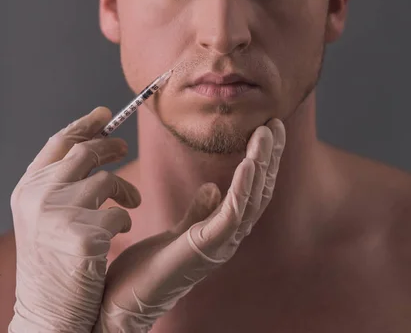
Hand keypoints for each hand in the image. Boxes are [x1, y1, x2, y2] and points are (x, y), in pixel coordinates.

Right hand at [8, 107, 141, 332]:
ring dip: (124, 190)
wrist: (49, 315)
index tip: (105, 114)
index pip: (59, 142)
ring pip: (106, 179)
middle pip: (85, 151)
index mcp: (28, 188)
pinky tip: (117, 235)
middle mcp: (38, 196)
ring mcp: (58, 215)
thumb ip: (62, 179)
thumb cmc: (53, 264)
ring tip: (131, 203)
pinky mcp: (82, 236)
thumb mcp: (45, 215)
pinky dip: (123, 219)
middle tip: (123, 148)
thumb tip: (92, 138)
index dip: (84, 124)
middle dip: (110, 146)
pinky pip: (118, 212)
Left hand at [91, 118, 285, 332]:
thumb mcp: (175, 233)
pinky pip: (231, 215)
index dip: (261, 160)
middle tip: (276, 123)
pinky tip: (250, 164)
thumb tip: (213, 188)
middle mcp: (226, 238)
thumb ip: (197, 212)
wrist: (116, 305)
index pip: (250, 190)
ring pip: (251, 200)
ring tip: (266, 134)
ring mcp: (219, 246)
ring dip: (261, 164)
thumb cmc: (144, 272)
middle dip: (269, 156)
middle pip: (258, 191)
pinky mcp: (204, 250)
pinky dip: (243, 188)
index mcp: (220, 231)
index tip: (266, 129)